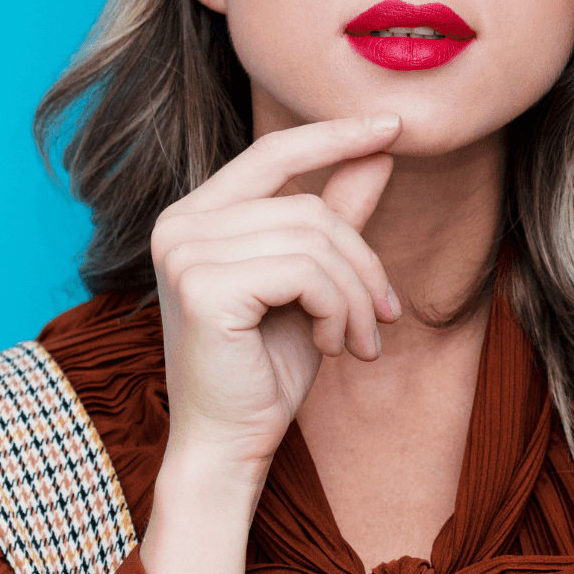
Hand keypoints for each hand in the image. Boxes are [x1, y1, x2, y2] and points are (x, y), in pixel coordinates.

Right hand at [151, 113, 402, 475]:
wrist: (230, 446)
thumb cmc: (266, 368)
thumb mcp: (313, 284)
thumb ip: (337, 216)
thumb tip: (379, 152)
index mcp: (196, 216)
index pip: (273, 153)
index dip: (334, 136)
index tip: (393, 127)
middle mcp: (180, 226)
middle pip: (307, 207)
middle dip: (362, 262)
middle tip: (384, 316)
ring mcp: (185, 254)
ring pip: (314, 240)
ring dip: (356, 295)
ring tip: (361, 341)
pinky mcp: (203, 288)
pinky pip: (305, 272)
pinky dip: (338, 309)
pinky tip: (333, 346)